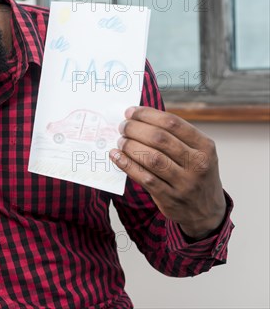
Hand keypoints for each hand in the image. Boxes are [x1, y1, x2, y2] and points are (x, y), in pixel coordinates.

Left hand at [110, 107, 225, 239]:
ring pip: (151, 158)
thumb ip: (175, 135)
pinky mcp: (169, 198)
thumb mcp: (197, 152)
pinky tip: (117, 156)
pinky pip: (144, 178)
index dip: (147, 115)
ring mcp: (184, 182)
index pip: (172, 123)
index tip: (131, 112)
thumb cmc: (195, 174)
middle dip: (135, 129)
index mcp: (204, 146)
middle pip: (159, 138)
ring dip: (130, 146)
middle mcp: (197, 163)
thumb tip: (139, 117)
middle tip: (122, 126)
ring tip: (121, 141)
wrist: (206, 211)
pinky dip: (127, 164)